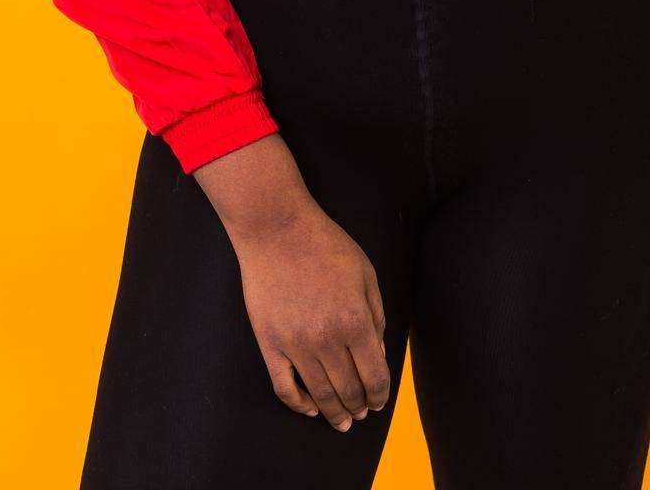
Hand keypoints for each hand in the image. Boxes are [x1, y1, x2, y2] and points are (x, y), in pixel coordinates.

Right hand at [194, 134, 389, 431]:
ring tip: (342, 421)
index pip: (374, 377)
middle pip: (349, 391)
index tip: (379, 402)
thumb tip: (377, 353)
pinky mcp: (269, 343)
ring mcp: (295, 344)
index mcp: (355, 321)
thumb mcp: (365, 273)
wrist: (277, 229)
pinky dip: (298, 403)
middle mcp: (327, 339)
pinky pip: (283, 386)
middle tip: (362, 414)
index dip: (380, 396)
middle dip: (359, 407)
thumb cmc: (325, 245)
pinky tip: (310, 407)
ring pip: (319, 394)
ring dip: (334, 413)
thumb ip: (376, 316)